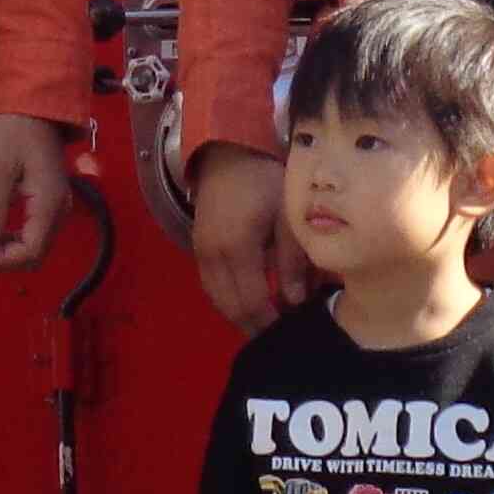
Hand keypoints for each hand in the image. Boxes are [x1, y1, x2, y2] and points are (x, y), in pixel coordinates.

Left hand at [0, 112, 78, 270]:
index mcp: (48, 204)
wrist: (33, 109)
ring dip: (3, 246)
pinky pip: (31, 232)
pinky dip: (9, 234)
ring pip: (32, 246)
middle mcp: (58, 211)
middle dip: (0, 255)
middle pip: (33, 255)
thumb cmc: (14, 133)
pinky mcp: (48, 203)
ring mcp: (55, 208)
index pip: (30, 252)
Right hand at [188, 146, 314, 331]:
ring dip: (242, 318)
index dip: (271, 321)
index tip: (292, 331)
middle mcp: (213, 257)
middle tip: (282, 336)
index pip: (253, 301)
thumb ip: (291, 258)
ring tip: (267, 324)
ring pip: (219, 302)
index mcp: (237, 248)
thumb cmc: (265, 181)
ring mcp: (201, 255)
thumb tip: (295, 300)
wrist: (227, 156)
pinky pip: (213, 288)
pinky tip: (250, 305)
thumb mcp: (287, 215)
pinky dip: (230, 302)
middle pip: (233, 308)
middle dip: (256, 327)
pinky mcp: (198, 251)